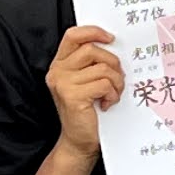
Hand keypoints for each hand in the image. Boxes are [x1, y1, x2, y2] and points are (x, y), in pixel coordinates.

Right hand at [45, 22, 126, 156]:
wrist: (78, 142)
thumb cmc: (86, 112)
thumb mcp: (85, 82)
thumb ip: (91, 64)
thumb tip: (114, 47)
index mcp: (60, 64)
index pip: (74, 35)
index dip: (94, 32)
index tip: (111, 39)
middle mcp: (57, 71)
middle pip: (92, 50)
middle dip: (113, 63)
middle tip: (117, 79)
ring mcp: (63, 83)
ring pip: (103, 68)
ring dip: (116, 82)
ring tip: (112, 94)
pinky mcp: (72, 96)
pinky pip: (104, 84)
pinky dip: (112, 94)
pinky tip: (106, 104)